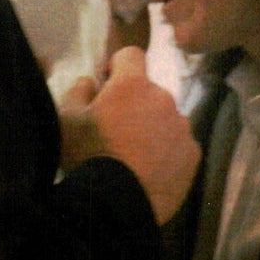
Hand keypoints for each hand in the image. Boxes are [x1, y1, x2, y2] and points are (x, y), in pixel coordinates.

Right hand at [58, 47, 198, 223]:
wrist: (117, 204)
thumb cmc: (88, 156)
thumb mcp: (66, 120)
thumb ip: (77, 91)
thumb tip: (90, 81)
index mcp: (133, 85)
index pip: (131, 55)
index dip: (118, 67)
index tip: (108, 86)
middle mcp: (164, 99)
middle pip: (149, 92)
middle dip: (134, 104)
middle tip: (116, 132)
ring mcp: (182, 127)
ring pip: (166, 119)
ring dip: (152, 128)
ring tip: (134, 157)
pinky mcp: (193, 154)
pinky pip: (179, 145)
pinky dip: (167, 152)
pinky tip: (150, 171)